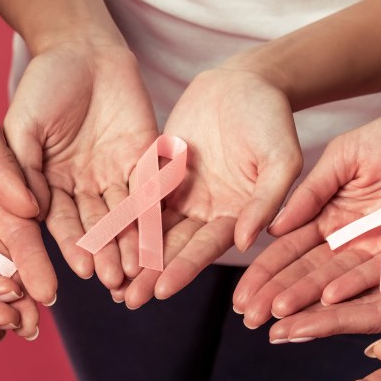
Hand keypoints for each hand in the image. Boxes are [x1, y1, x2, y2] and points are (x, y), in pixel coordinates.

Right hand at [4, 40, 159, 290]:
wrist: (83, 47)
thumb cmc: (44, 84)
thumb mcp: (22, 125)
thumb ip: (22, 167)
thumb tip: (28, 210)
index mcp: (50, 184)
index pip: (59, 222)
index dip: (70, 245)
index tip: (79, 269)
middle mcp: (83, 187)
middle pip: (95, 226)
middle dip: (105, 253)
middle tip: (114, 280)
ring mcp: (115, 175)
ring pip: (124, 215)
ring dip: (131, 242)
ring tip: (138, 267)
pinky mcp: (145, 158)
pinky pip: (150, 188)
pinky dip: (154, 212)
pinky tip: (160, 233)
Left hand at [121, 65, 302, 307]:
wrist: (246, 82)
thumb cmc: (273, 119)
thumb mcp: (281, 158)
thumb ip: (266, 200)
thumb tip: (247, 242)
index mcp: (239, 216)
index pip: (207, 248)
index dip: (184, 268)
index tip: (161, 289)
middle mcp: (208, 213)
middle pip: (175, 247)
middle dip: (151, 273)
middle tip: (126, 299)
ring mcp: (183, 195)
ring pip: (152, 229)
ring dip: (132, 254)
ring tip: (108, 280)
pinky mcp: (161, 175)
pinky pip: (138, 198)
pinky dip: (121, 219)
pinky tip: (98, 236)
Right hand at [234, 106, 380, 321]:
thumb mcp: (347, 154)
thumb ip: (312, 190)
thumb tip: (272, 228)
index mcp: (331, 217)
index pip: (290, 251)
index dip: (266, 273)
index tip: (242, 295)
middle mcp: (352, 242)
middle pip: (308, 276)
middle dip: (278, 298)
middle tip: (250, 318)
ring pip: (338, 286)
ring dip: (308, 305)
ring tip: (279, 321)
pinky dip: (354, 292)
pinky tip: (327, 303)